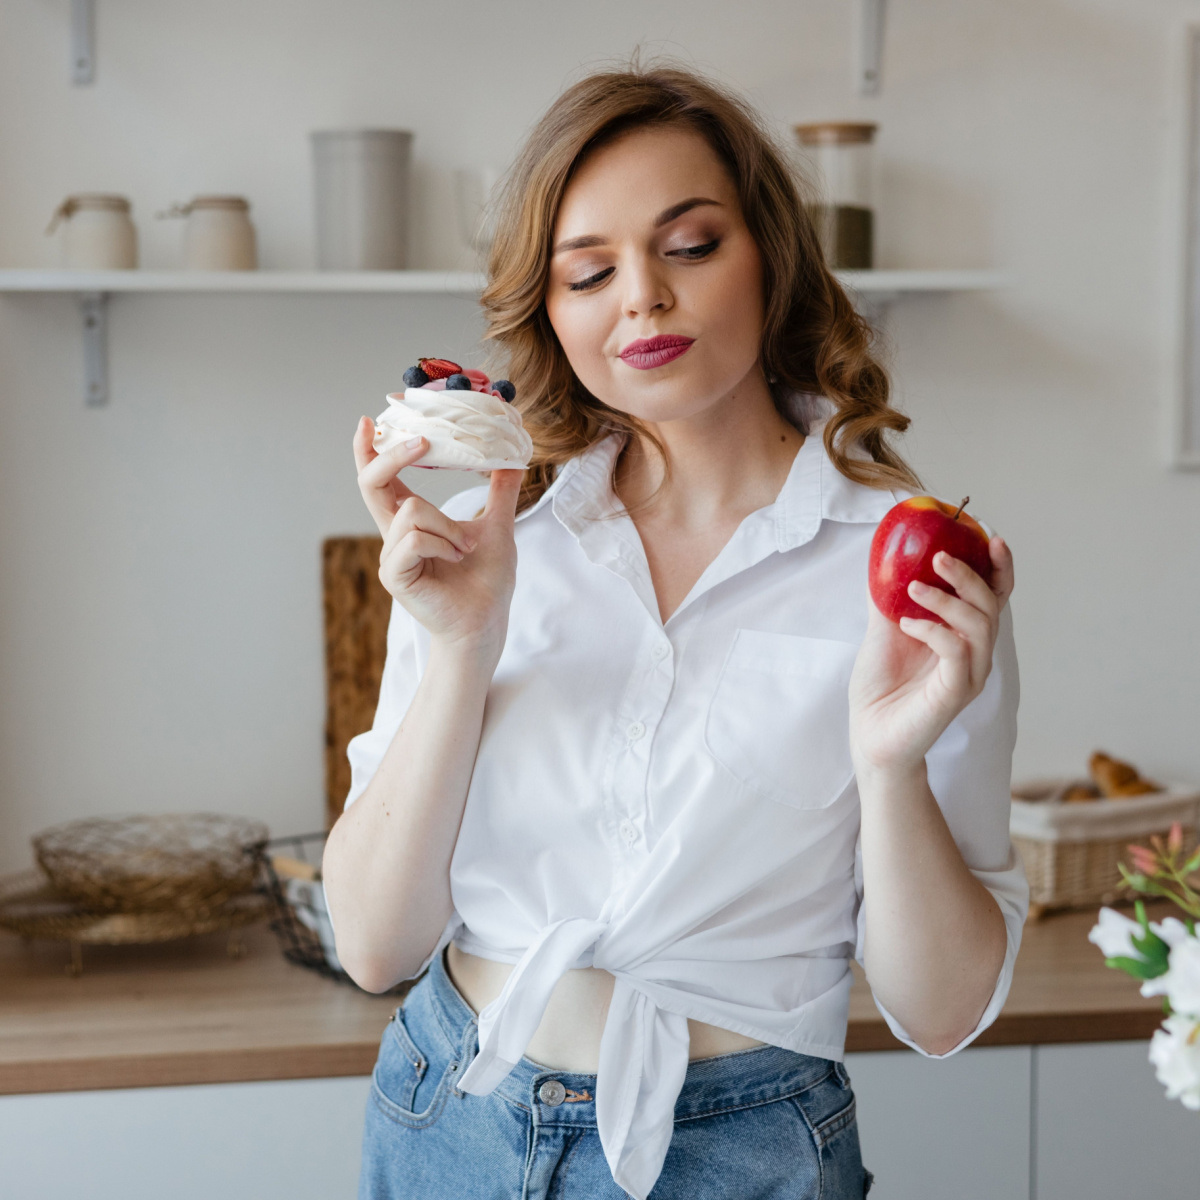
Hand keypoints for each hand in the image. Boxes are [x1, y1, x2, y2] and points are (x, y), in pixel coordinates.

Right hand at [352, 417, 523, 653]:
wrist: (486, 623)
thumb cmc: (487, 582)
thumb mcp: (497, 526)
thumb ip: (500, 492)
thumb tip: (513, 459)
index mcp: (411, 522)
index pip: (380, 479)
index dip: (370, 450)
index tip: (370, 421)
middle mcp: (395, 536)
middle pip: (372, 483)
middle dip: (393, 456)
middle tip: (422, 440)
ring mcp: (392, 556)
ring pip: (411, 511)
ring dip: (447, 525)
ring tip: (465, 548)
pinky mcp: (395, 575)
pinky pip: (413, 539)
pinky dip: (441, 544)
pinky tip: (455, 559)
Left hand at [848, 535, 1014, 774]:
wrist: (869, 735)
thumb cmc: (881, 687)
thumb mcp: (884, 631)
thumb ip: (888, 598)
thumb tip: (884, 557)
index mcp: (964, 638)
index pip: (994, 597)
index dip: (999, 568)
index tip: (989, 537)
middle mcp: (975, 656)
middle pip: (991, 606)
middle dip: (969, 575)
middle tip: (939, 556)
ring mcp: (968, 676)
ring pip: (979, 626)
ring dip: (947, 599)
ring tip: (913, 588)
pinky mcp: (953, 694)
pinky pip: (957, 653)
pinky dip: (934, 631)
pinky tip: (907, 625)